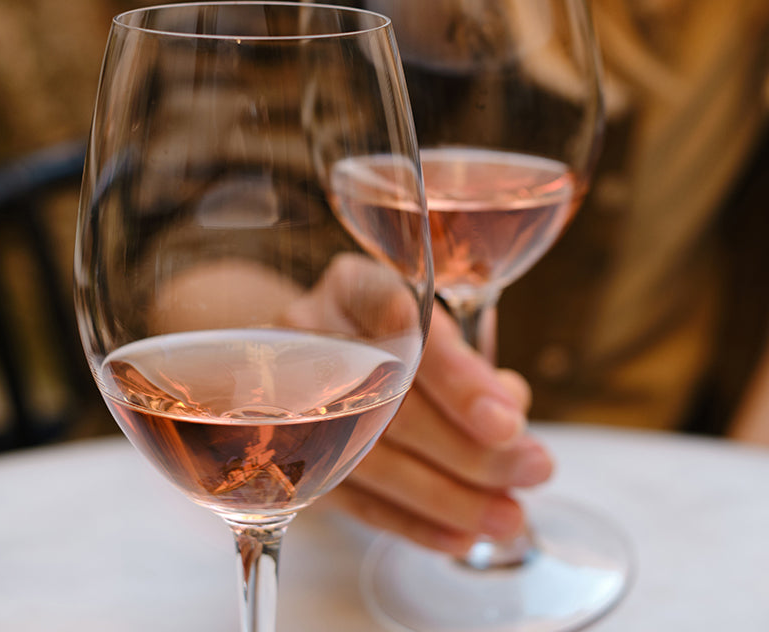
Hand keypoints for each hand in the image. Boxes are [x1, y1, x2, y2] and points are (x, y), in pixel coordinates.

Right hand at [150, 253, 553, 555]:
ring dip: (446, 496)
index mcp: (353, 287)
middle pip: (388, 400)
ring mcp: (292, 398)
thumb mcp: (428, 323)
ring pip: (369, 456)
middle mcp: (312, 337)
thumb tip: (509, 412)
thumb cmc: (390, 336)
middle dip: (467, 445)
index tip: (507, 421)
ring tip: (507, 518)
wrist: (313, 355)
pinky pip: (352, 498)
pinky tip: (459, 537)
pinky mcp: (291, 455)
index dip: (454, 374)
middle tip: (533, 469)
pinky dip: (410, 522)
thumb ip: (467, 363)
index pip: (400, 323)